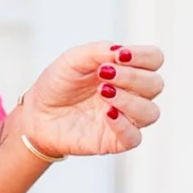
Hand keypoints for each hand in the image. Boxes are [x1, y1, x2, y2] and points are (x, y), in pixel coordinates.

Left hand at [18, 42, 163, 158]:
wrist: (36, 114)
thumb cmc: (57, 84)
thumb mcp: (72, 59)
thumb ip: (97, 51)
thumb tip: (120, 52)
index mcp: (126, 70)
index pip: (154, 59)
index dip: (144, 56)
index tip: (119, 56)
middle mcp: (131, 94)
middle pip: (155, 84)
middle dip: (132, 77)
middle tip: (103, 74)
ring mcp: (125, 118)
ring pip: (150, 112)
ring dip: (130, 100)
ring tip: (103, 92)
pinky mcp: (115, 141)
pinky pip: (134, 137)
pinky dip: (124, 125)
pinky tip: (107, 114)